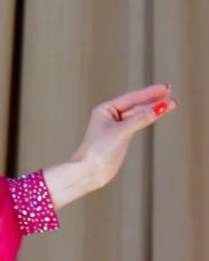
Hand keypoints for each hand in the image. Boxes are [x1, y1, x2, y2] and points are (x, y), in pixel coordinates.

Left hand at [44, 83, 177, 208]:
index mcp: (105, 110)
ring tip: (170, 104)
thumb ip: (141, 118)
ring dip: (153, 109)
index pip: (132, 98)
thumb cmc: (97, 150)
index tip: (165, 87)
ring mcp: (116, 127)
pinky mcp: (121, 138)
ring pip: (138, 115)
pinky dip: (147, 119)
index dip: (149, 92)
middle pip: (136, 105)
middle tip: (170, 92)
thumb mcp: (122, 131)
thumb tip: (160, 107)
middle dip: (153, 99)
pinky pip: (137, 124)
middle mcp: (109, 116)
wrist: (89, 172)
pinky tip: (157, 113)